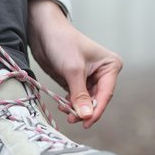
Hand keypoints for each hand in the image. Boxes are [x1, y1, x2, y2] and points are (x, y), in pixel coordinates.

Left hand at [28, 0, 122, 128]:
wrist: (44, 31)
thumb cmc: (62, 43)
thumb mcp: (73, 70)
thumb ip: (80, 94)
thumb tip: (86, 116)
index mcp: (110, 65)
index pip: (106, 93)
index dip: (96, 110)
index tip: (86, 123)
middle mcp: (103, 73)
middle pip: (97, 99)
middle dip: (85, 110)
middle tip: (72, 119)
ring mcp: (90, 77)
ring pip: (86, 101)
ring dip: (77, 108)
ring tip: (65, 111)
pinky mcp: (76, 80)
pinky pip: (77, 98)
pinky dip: (71, 104)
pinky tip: (63, 106)